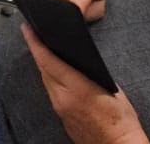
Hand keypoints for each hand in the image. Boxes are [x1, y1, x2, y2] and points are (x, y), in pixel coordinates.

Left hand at [22, 25, 147, 143]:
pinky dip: (50, 79)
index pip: (48, 60)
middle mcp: (62, 98)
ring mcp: (59, 108)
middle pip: (43, 68)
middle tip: (35, 33)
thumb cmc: (121, 121)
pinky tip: (55, 73)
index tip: (28, 28)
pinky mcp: (60, 116)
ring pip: (45, 80)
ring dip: (44, 64)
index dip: (35, 42)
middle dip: (37, 49)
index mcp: (76, 88)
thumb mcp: (112, 89)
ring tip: (44, 49)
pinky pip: (51, 91)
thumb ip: (92, 73)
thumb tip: (79, 60)